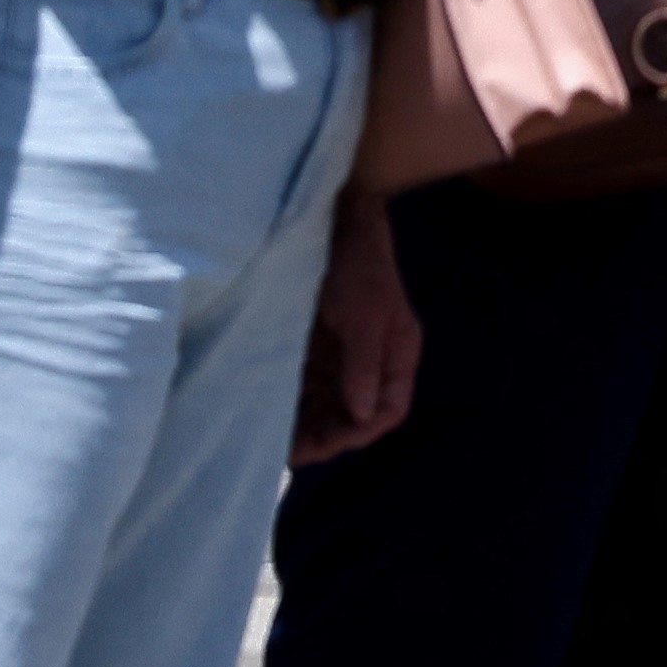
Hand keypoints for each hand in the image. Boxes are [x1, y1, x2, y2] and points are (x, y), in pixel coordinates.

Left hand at [293, 186, 419, 466]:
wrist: (333, 213)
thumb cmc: (356, 262)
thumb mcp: (365, 312)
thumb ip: (364, 363)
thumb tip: (361, 413)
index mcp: (397, 352)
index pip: (389, 408)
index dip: (362, 431)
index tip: (329, 443)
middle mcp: (372, 358)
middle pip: (354, 412)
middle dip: (328, 435)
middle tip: (293, 454)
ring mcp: (343, 351)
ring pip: (328, 403)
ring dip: (307, 425)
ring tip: (276, 445)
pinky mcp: (317, 342)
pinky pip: (307, 383)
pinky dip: (293, 402)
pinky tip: (270, 414)